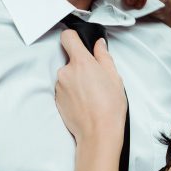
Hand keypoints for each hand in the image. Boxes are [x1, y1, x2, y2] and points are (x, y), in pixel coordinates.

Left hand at [55, 28, 126, 143]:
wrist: (98, 133)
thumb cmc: (109, 107)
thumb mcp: (114, 77)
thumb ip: (104, 57)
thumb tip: (98, 45)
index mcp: (81, 62)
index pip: (67, 37)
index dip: (73, 38)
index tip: (78, 43)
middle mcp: (65, 72)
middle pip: (69, 60)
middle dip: (80, 66)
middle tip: (95, 80)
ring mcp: (59, 86)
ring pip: (67, 76)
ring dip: (76, 81)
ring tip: (91, 95)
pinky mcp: (56, 100)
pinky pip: (64, 90)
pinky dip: (72, 93)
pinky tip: (84, 103)